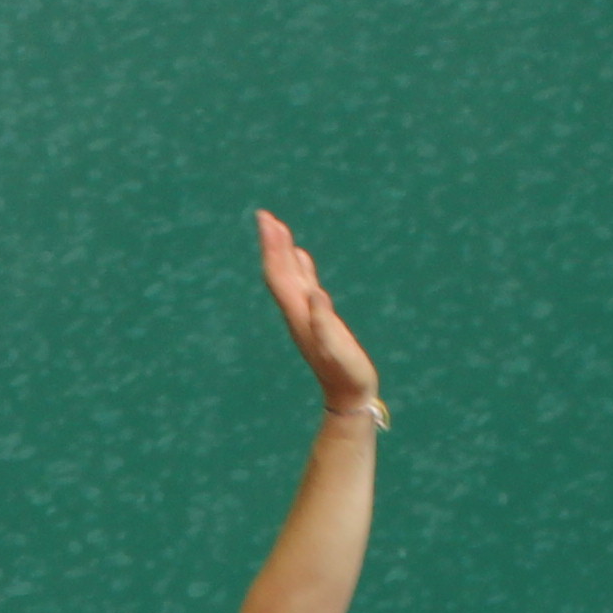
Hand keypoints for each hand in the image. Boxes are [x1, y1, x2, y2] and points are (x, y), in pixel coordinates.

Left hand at [258, 209, 382, 421]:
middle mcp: (297, 313)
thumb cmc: (346, 374)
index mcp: (299, 315)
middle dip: (272, 243)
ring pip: (290, 277)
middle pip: (279, 272)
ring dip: (282, 252)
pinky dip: (301, 268)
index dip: (272, 248)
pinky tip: (301, 257)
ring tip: (278, 228)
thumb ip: (325, 323)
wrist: (347, 396)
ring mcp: (306, 316)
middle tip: (265, 215)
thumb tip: (315, 294)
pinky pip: (305, 286)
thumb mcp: (337, 349)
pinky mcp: (318, 319)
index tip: (267, 222)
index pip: (279, 275)